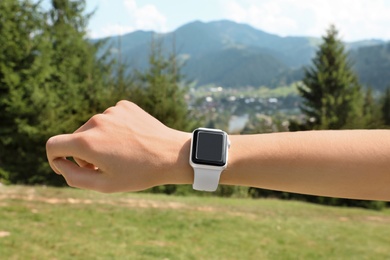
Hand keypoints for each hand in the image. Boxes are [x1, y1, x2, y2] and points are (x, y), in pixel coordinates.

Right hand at [46, 101, 190, 192]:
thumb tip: (61, 163)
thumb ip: (74, 177)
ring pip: (94, 128)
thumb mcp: (105, 184)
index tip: (66, 167)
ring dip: (100, 141)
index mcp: (87, 142)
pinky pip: (110, 118)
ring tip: (122, 153)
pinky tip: (131, 139)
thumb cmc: (140, 173)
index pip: (53, 145)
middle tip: (104, 166)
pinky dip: (114, 129)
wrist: (172, 154)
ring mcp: (111, 111)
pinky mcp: (124, 105)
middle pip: (76, 138)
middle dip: (83, 153)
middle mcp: (96, 121)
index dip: (55, 159)